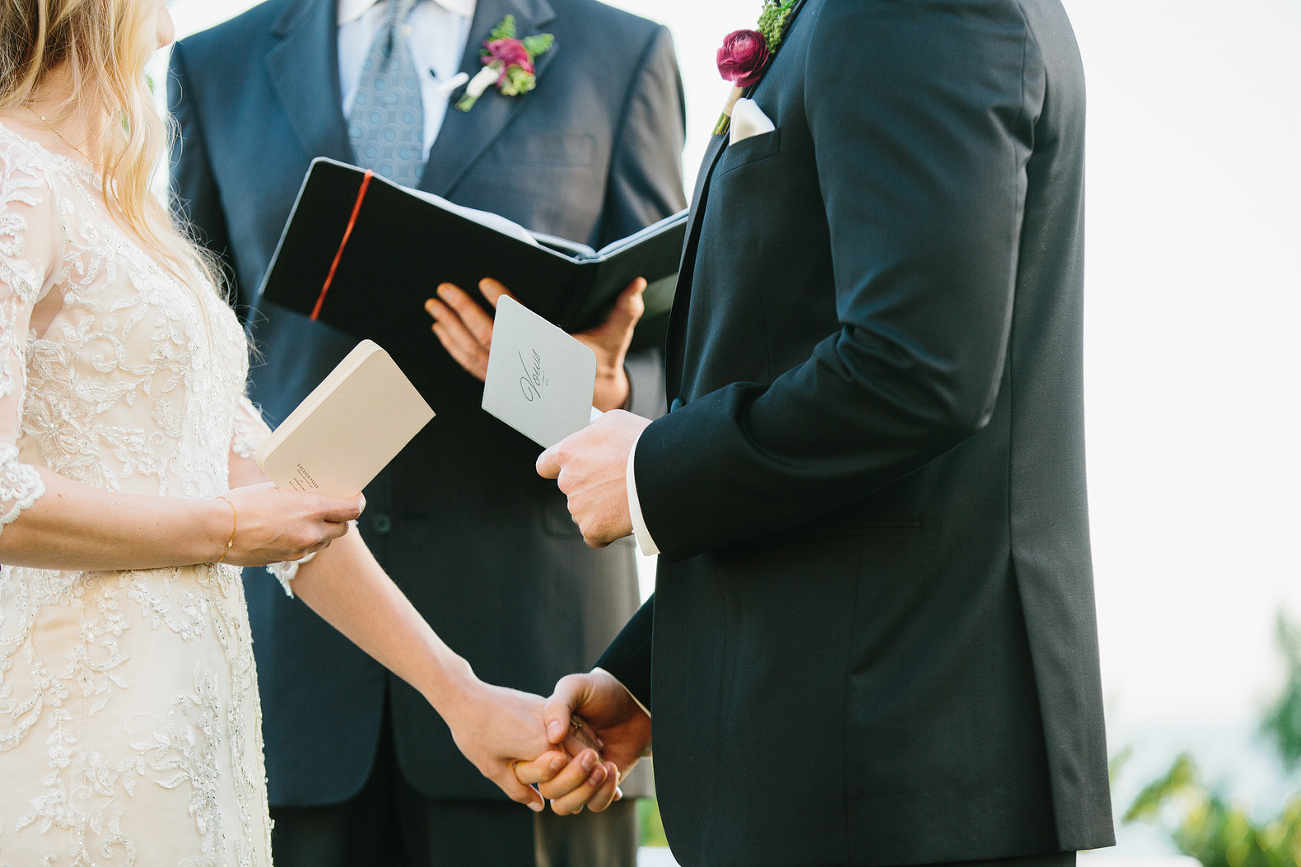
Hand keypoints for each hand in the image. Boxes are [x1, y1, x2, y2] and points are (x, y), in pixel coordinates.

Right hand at [220, 482, 361, 566]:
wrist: (217, 531)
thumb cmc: (241, 503)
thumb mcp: (274, 489)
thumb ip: (298, 494)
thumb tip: (311, 492)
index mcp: (310, 508)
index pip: (350, 509)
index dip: (357, 504)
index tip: (357, 498)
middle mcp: (310, 530)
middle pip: (343, 528)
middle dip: (342, 519)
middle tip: (335, 509)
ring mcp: (300, 548)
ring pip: (326, 541)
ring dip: (325, 531)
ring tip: (312, 520)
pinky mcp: (288, 559)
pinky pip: (308, 550)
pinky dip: (308, 541)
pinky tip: (294, 532)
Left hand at [425, 277, 647, 410]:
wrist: (591, 406)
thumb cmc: (599, 367)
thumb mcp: (615, 337)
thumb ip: (625, 309)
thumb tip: (638, 281)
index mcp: (551, 356)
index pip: (522, 329)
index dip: (502, 305)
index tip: (486, 283)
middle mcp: (526, 371)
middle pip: (487, 341)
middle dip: (463, 313)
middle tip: (446, 289)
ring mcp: (509, 380)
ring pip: (472, 354)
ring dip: (450, 328)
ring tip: (434, 305)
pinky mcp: (499, 383)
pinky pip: (470, 366)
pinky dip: (452, 347)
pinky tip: (440, 329)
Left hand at [440, 678, 611, 811]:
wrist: (465, 697)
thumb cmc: (475, 735)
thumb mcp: (493, 768)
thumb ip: (518, 790)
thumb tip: (540, 806)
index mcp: (541, 747)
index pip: (576, 770)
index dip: (586, 785)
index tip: (597, 797)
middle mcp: (550, 729)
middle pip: (584, 752)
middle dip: (594, 771)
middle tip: (607, 789)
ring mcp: (548, 713)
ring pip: (580, 734)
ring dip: (590, 752)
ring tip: (598, 768)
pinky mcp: (543, 703)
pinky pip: (570, 722)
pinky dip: (580, 735)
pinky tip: (582, 746)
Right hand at [513, 669, 651, 814]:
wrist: (635, 701)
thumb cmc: (601, 691)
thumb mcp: (575, 687)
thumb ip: (557, 706)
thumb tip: (553, 737)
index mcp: (543, 744)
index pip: (528, 770)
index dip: (542, 769)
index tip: (562, 756)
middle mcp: (557, 763)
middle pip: (549, 791)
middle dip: (569, 779)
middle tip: (592, 755)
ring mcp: (578, 777)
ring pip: (566, 806)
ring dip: (585, 791)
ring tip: (604, 767)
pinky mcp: (599, 786)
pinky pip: (594, 804)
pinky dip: (604, 793)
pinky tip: (613, 768)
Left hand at [536, 410, 649, 546]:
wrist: (662, 473)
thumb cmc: (641, 443)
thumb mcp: (614, 421)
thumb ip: (594, 431)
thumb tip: (593, 436)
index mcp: (568, 453)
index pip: (545, 465)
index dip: (557, 468)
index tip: (569, 470)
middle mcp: (567, 481)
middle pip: (571, 489)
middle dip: (588, 487)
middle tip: (615, 482)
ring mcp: (578, 507)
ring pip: (584, 511)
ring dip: (599, 508)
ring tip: (626, 498)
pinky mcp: (592, 529)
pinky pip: (594, 534)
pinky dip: (607, 531)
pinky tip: (623, 519)